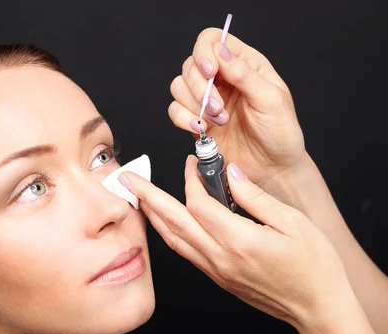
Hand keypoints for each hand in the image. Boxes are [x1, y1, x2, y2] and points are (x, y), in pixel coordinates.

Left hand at [118, 158, 353, 330]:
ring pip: (174, 240)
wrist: (317, 309)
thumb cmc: (313, 266)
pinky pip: (185, 253)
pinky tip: (165, 224)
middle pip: (173, 222)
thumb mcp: (292, 222)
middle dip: (147, 197)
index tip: (193, 162)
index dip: (191, 180)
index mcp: (238, 241)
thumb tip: (230, 173)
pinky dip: (170, 235)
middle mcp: (220, 258)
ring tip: (138, 199)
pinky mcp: (218, 278)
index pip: (199, 204)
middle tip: (128, 179)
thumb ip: (255, 197)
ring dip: (153, 217)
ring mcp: (216, 271)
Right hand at [169, 28, 308, 198]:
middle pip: (191, 64)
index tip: (211, 73)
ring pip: (179, 86)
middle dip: (199, 86)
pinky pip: (175, 110)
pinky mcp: (197, 121)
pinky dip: (183, 118)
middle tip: (218, 107)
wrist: (273, 170)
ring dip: (193, 104)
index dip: (205, 52)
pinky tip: (201, 129)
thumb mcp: (271, 100)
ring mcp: (207, 100)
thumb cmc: (280, 135)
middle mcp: (223, 79)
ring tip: (217, 121)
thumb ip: (245, 74)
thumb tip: (221, 51)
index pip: (212, 40)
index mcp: (244, 65)